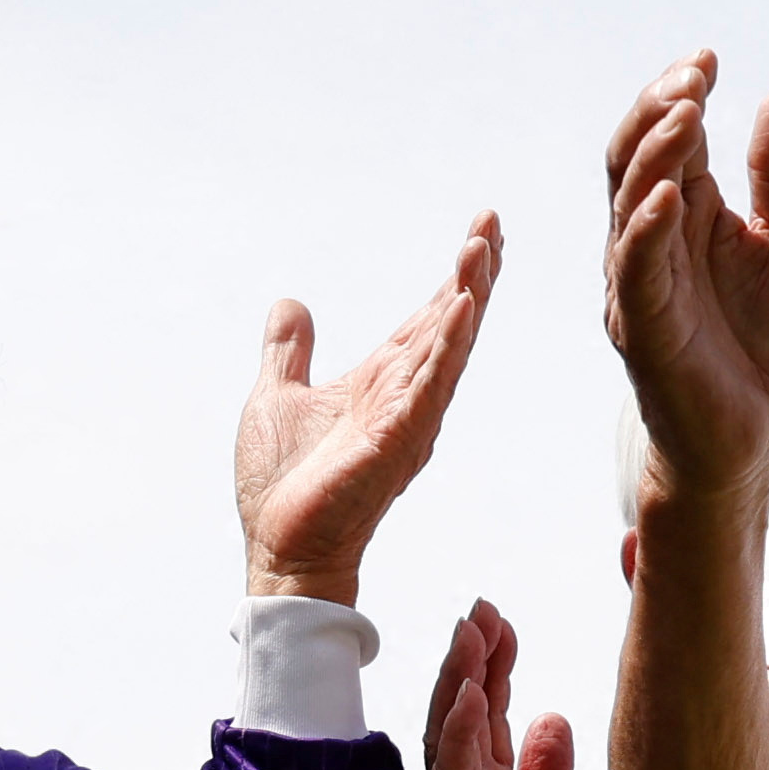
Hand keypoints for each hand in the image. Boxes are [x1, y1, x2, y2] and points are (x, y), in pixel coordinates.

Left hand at [238, 215, 499, 604]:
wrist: (279, 547)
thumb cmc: (283, 486)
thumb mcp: (277, 397)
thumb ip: (289, 353)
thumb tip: (290, 306)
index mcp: (381, 383)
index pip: (427, 320)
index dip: (454, 278)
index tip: (481, 232)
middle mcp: (405, 397)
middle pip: (450, 324)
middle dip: (473, 272)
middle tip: (492, 222)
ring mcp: (407, 419)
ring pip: (448, 346)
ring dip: (466, 296)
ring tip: (481, 248)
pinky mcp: (398, 441)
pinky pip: (431, 385)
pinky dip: (448, 344)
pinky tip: (463, 305)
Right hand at [419, 603, 589, 769]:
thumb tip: (549, 717)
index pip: (486, 718)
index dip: (491, 666)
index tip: (498, 617)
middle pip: (461, 721)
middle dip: (468, 663)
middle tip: (479, 609)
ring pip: (451, 748)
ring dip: (458, 691)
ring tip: (470, 640)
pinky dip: (461, 748)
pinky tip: (471, 708)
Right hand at [599, 58, 768, 501]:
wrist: (745, 439)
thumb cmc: (754, 343)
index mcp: (680, 216)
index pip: (665, 140)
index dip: (678, 94)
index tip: (709, 58)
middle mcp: (648, 243)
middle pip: (633, 158)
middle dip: (658, 110)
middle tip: (694, 77)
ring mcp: (640, 286)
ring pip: (628, 205)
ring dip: (655, 155)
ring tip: (689, 111)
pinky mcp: (645, 332)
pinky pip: (636, 272)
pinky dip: (647, 229)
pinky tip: (672, 194)